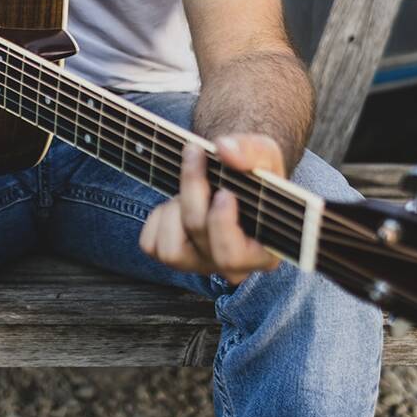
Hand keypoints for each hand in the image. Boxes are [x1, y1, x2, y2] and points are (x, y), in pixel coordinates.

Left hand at [139, 134, 284, 284]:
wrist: (234, 175)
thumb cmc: (256, 172)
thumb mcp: (265, 155)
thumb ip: (252, 151)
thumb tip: (225, 150)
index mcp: (261, 252)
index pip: (232, 257)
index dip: (221, 224)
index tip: (224, 191)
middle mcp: (231, 266)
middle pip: (199, 234)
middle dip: (193, 191)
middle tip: (196, 154)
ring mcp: (201, 264)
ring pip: (170, 250)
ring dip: (173, 209)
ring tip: (187, 190)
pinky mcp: (175, 257)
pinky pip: (151, 244)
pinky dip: (158, 218)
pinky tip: (176, 203)